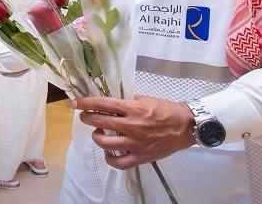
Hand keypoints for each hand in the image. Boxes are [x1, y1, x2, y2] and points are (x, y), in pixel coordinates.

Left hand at [75, 95, 194, 168]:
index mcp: (132, 109)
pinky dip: (110, 159)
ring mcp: (135, 143)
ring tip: (98, 133)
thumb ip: (127, 102)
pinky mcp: (141, 157)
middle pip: (99, 122)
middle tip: (85, 116)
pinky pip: (119, 162)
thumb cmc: (166, 111)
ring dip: (97, 137)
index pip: (102, 104)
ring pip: (105, 143)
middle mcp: (131, 126)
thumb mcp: (145, 99)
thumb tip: (110, 103)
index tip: (76, 103)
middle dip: (87, 118)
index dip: (86, 103)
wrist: (186, 126)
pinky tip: (109, 152)